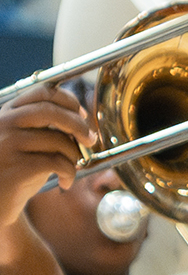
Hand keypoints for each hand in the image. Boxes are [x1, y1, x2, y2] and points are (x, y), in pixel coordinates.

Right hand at [0, 83, 92, 228]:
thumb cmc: (13, 171)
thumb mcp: (25, 142)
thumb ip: (45, 127)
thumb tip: (81, 119)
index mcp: (7, 113)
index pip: (42, 92)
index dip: (69, 101)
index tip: (81, 115)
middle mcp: (4, 124)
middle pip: (51, 111)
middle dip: (79, 125)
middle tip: (91, 140)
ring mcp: (7, 144)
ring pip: (59, 140)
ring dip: (74, 156)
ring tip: (70, 168)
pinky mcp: (16, 167)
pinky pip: (57, 163)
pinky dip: (69, 174)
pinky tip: (65, 182)